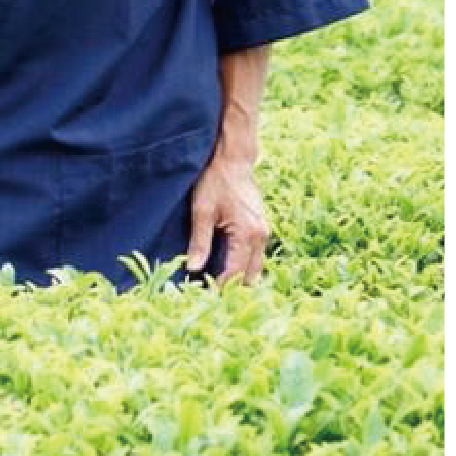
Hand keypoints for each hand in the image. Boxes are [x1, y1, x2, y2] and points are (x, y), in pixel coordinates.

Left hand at [186, 156, 270, 283]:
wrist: (232, 159)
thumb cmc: (215, 181)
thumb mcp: (201, 210)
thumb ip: (199, 241)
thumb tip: (192, 268)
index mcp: (247, 234)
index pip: (234, 273)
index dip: (219, 287)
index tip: (203, 296)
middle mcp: (261, 236)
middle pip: (249, 276)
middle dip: (232, 287)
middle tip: (210, 293)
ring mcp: (263, 231)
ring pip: (254, 266)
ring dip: (238, 277)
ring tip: (216, 283)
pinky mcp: (260, 226)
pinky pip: (254, 254)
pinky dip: (242, 264)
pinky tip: (225, 266)